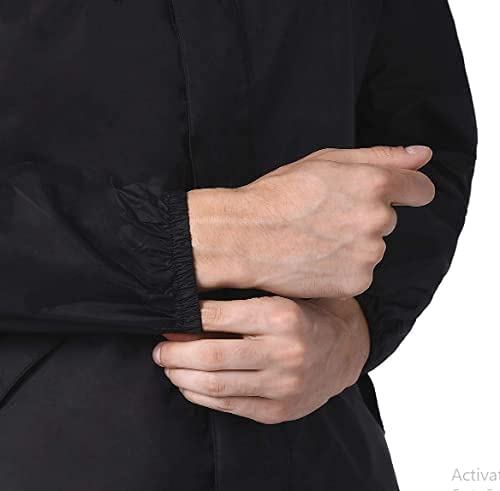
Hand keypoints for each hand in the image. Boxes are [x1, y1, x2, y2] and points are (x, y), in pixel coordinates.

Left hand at [152, 296, 369, 423]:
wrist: (344, 348)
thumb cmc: (303, 316)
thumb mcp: (275, 298)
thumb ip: (233, 306)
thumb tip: (183, 319)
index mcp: (280, 316)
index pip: (216, 316)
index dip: (185, 319)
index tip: (168, 320)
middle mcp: (283, 352)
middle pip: (210, 355)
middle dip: (174, 353)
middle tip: (159, 350)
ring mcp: (282, 386)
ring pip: (215, 385)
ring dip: (182, 376)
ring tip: (169, 367)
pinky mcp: (279, 410)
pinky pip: (229, 406)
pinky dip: (200, 396)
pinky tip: (189, 385)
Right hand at [188, 145, 434, 297]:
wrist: (246, 238)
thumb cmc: (279, 196)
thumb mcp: (326, 161)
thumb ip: (382, 156)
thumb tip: (423, 155)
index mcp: (375, 183)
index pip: (420, 189)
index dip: (405, 190)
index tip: (390, 195)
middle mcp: (377, 219)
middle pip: (388, 220)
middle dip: (365, 218)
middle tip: (326, 217)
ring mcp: (368, 254)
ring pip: (373, 248)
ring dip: (353, 245)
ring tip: (316, 240)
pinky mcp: (357, 282)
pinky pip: (361, 273)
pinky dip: (343, 269)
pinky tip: (316, 260)